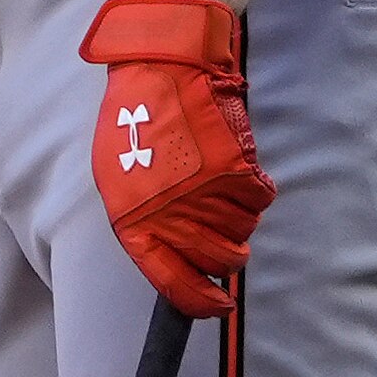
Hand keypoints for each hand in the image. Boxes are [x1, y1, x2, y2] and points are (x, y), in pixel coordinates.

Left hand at [82, 0, 272, 308]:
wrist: (164, 69)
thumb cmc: (135, 120)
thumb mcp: (117, 177)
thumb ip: (141, 219)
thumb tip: (167, 253)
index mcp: (133, 220)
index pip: (169, 279)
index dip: (196, 300)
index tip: (215, 307)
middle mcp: (171, 213)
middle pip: (218, 260)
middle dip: (226, 254)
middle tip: (223, 236)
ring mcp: (206, 192)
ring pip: (243, 230)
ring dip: (238, 216)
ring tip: (219, 186)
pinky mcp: (236, 168)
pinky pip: (260, 199)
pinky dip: (255, 189)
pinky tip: (237, 169)